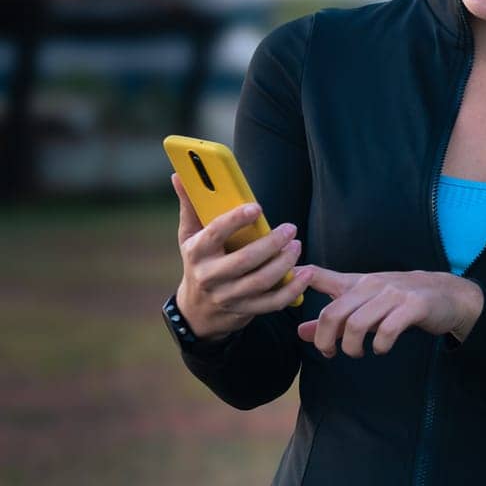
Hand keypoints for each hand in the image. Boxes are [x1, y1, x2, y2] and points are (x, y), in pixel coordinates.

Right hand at [172, 173, 311, 341]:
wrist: (198, 309)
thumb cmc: (199, 261)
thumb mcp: (190, 235)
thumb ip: (191, 205)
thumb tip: (180, 175)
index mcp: (197, 252)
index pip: (215, 233)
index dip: (235, 220)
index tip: (257, 207)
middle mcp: (210, 276)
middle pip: (244, 260)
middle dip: (270, 244)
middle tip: (291, 228)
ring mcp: (228, 296)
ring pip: (260, 282)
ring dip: (284, 263)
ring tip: (297, 245)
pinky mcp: (245, 310)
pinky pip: (272, 302)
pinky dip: (292, 289)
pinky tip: (305, 273)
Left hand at [294, 267, 483, 357]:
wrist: (448, 295)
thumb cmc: (401, 301)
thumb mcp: (366, 305)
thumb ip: (334, 316)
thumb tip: (300, 332)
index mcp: (358, 283)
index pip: (321, 278)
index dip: (301, 278)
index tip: (289, 283)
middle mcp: (373, 285)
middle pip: (333, 313)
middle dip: (325, 340)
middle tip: (330, 353)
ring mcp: (394, 295)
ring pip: (356, 325)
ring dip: (351, 347)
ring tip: (359, 353)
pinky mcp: (414, 306)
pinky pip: (387, 330)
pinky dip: (380, 345)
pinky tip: (381, 348)